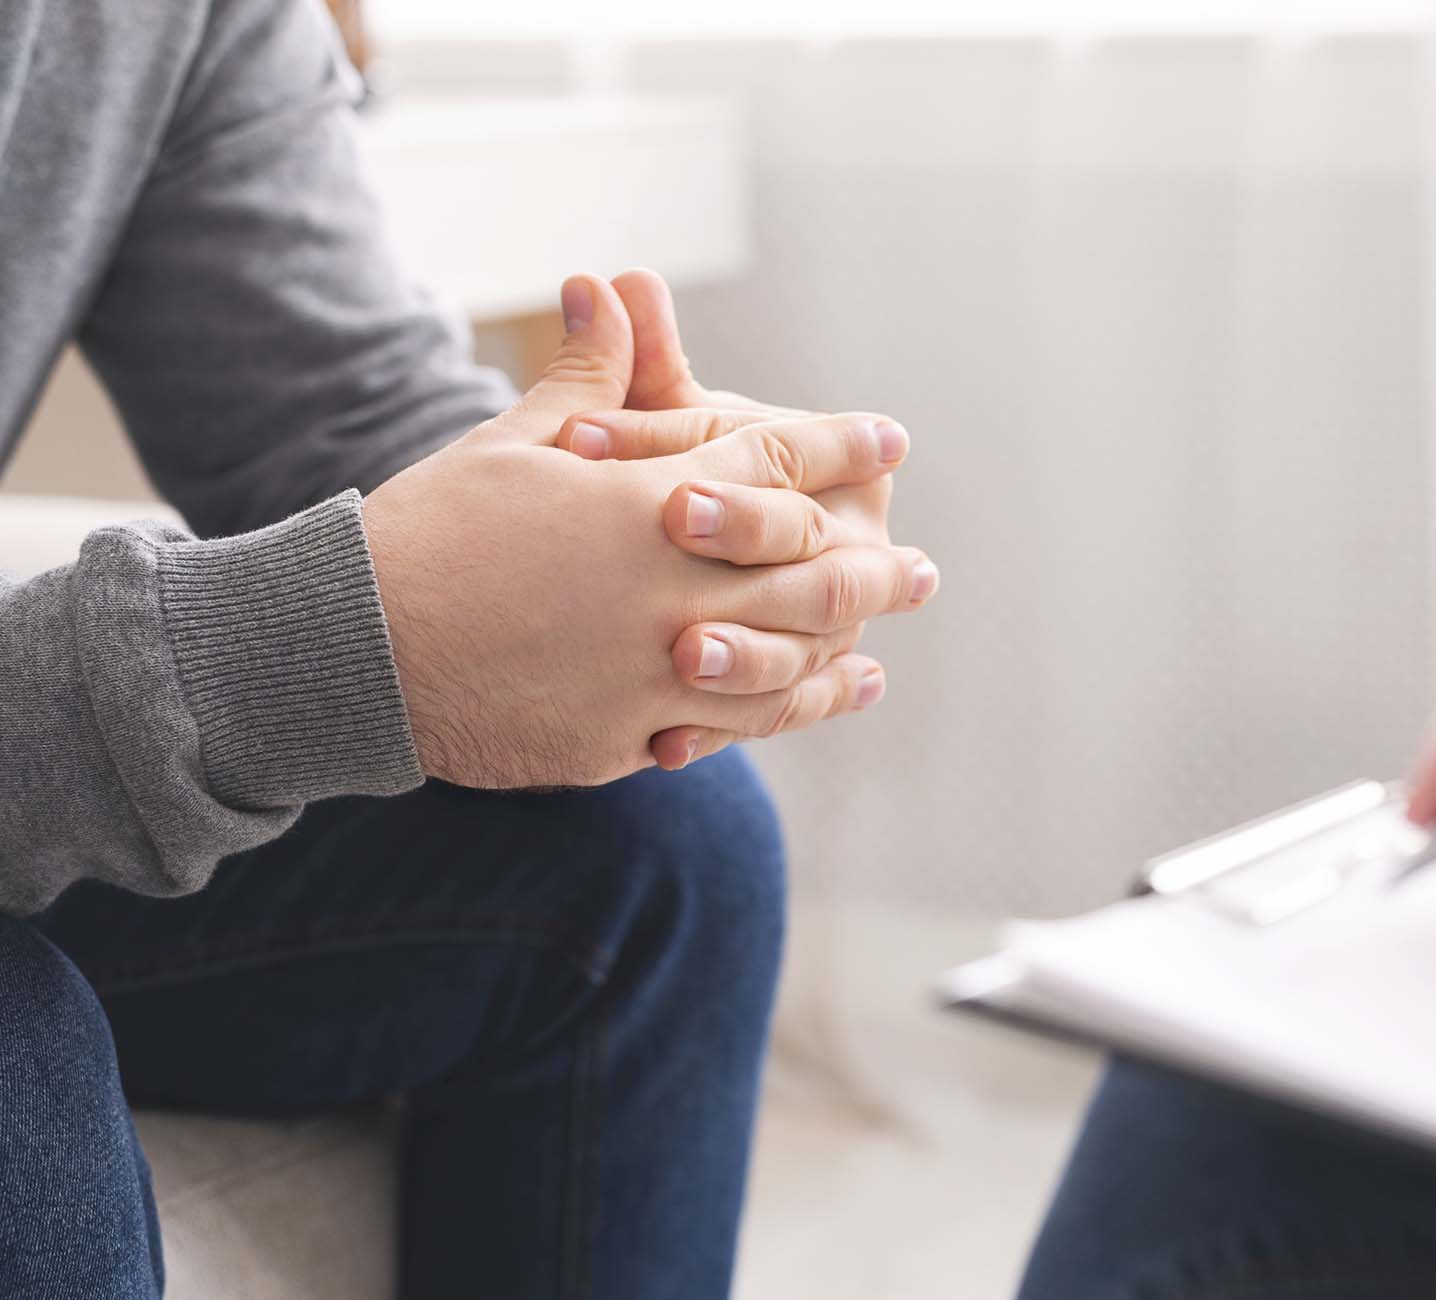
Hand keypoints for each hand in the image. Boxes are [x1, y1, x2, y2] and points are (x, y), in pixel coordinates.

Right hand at [362, 275, 934, 787]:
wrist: (352, 649)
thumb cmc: (430, 530)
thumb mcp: (512, 441)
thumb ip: (589, 377)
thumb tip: (609, 285)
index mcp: (648, 500)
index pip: (773, 459)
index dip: (838, 445)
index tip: (889, 437)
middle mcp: (671, 588)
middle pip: (808, 573)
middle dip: (874, 567)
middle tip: (923, 571)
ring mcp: (654, 670)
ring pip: (786, 659)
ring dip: (848, 645)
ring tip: (880, 648)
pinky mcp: (626, 735)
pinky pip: (730, 725)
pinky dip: (789, 708)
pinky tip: (820, 695)